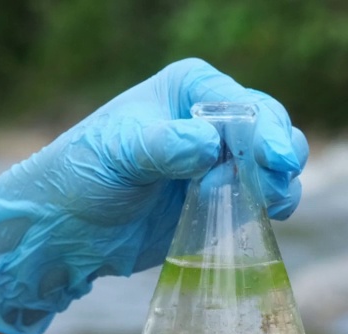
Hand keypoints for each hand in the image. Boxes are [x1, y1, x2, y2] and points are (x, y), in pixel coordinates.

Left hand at [0, 58, 308, 333]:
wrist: (66, 229)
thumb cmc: (83, 174)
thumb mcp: (119, 153)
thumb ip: (162, 145)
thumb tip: (208, 146)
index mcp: (192, 90)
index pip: (243, 103)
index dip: (266, 129)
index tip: (276, 158)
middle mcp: (213, 120)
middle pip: (270, 130)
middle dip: (280, 156)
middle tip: (275, 186)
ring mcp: (221, 162)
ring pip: (274, 167)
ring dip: (280, 186)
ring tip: (269, 206)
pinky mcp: (222, 201)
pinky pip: (261, 201)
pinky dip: (269, 210)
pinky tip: (262, 219)